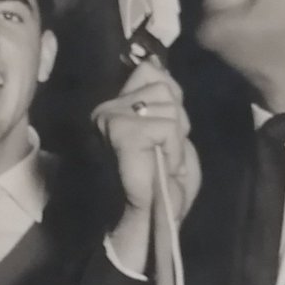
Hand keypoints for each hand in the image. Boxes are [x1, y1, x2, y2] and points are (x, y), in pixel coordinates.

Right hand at [91, 62, 199, 272]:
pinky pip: (166, 127)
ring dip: (176, 140)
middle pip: (164, 87)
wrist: (150, 220)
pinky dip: (173, 151)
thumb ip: (165, 99)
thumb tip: (155, 64)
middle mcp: (106, 107)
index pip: (153, 73)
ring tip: (162, 163)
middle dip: (177, 123)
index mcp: (117, 106)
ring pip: (168, 106)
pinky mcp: (120, 131)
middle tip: (164, 154)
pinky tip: (161, 168)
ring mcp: (109, 118)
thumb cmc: (161, 183)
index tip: (165, 136)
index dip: (172, 102)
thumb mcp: (171, 131)